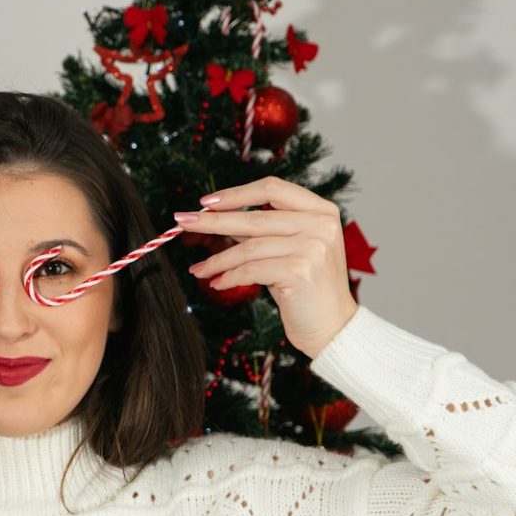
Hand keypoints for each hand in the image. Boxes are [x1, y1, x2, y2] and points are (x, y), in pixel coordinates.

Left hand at [175, 175, 359, 359]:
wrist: (333, 327)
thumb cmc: (307, 288)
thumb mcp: (289, 250)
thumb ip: (263, 230)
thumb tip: (220, 215)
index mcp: (321, 211)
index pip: (272, 188)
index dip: (236, 193)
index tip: (206, 202)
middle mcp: (320, 224)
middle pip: (254, 217)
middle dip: (212, 221)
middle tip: (182, 221)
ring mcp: (313, 247)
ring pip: (249, 247)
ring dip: (217, 259)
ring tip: (198, 269)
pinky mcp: (300, 271)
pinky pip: (251, 270)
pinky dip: (229, 276)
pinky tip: (217, 283)